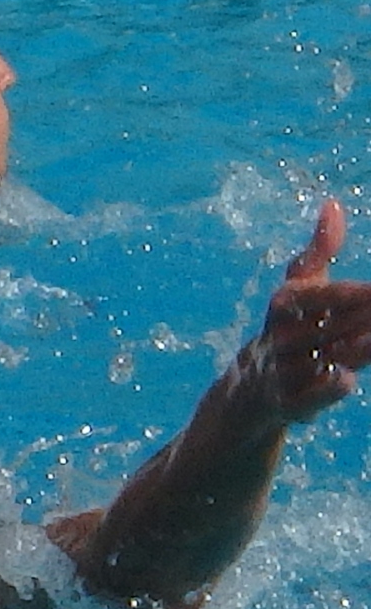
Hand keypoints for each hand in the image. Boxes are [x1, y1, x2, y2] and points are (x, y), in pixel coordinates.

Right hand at [245, 201, 370, 422]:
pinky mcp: (287, 405)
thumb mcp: (298, 291)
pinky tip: (349, 379)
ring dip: (350, 352)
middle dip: (359, 321)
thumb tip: (332, 204)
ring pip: (318, 361)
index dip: (343, 294)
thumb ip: (318, 250)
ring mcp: (279, 374)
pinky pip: (308, 397)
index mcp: (280, 309)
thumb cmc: (287, 330)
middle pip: (322, 327)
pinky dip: (327, 389)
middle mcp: (276, 339)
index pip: (310, 296)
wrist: (249, 392)